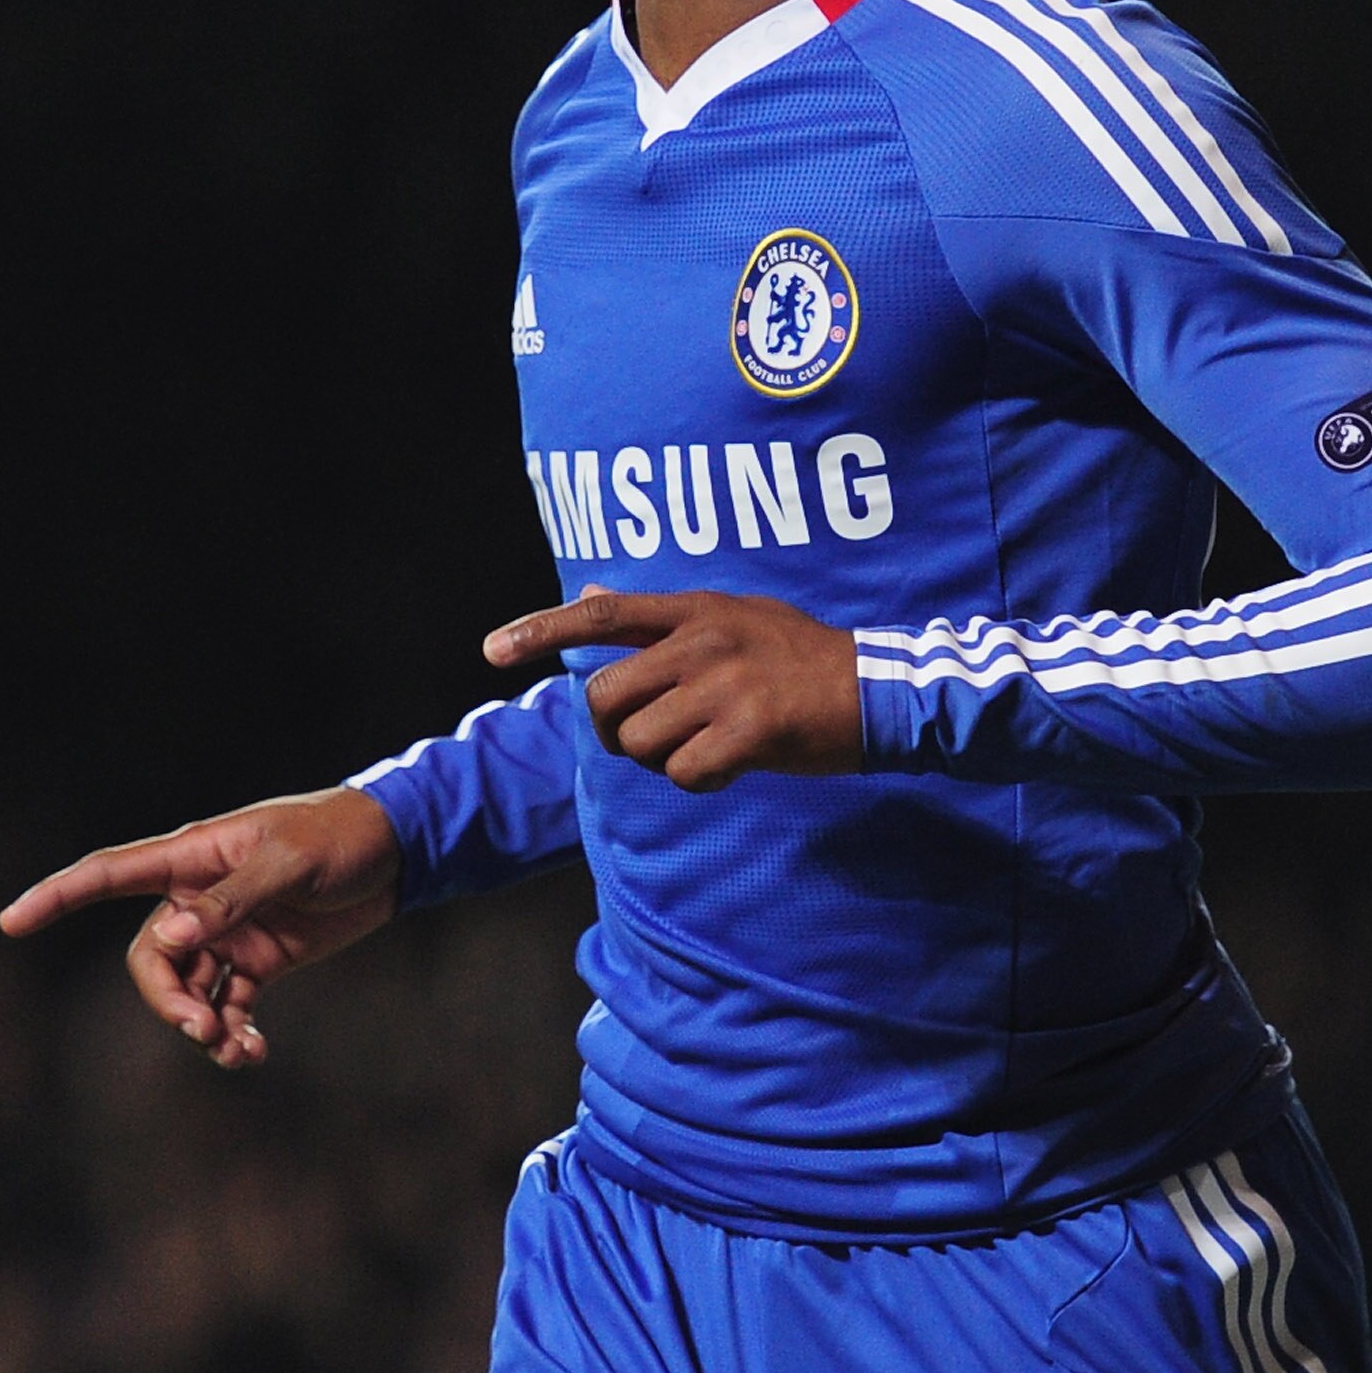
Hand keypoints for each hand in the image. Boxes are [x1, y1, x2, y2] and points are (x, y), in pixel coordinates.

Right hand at [0, 788, 402, 1069]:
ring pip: (187, 991)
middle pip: (151, 959)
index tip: (11, 922)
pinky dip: (233, 1034)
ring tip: (237, 1050)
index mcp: (194, 858)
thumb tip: (169, 938)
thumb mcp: (289, 864)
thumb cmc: (339, 837)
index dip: (58, 897)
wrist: (397, 851)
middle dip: (166, 1001)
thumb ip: (229, 901)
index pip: (110, 875)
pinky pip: (227, 1006)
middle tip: (203, 1030)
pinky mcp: (259, 962)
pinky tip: (253, 1052)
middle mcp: (198, 898)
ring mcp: (228, 933)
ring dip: (201, 1026)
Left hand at [485, 586, 862, 792]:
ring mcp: (725, 685)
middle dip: (613, 731)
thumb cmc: (802, 659)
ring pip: (637, 742)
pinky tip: (736, 762)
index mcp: (696, 610)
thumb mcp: (734, 616)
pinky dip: (701, 779)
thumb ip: (663, 614)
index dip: (539, 630)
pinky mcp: (748, 730)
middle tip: (650, 738)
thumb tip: (589, 593)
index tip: (492, 649)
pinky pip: (681, 772)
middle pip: (604, 696)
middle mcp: (703, 642)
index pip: (600, 613)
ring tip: (707, 745)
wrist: (880, 690)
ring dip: (661, 758)